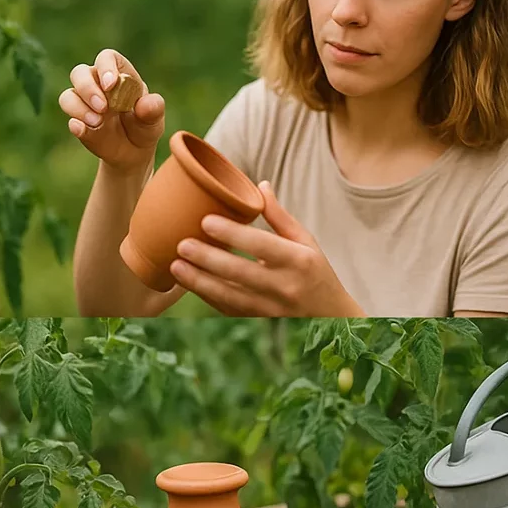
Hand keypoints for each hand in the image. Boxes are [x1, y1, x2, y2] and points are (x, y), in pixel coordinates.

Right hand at [59, 48, 165, 172]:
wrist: (134, 152)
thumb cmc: (144, 127)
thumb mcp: (154, 119)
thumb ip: (153, 109)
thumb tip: (144, 104)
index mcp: (118, 74)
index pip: (106, 58)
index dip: (105, 67)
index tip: (110, 85)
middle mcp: (96, 85)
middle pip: (79, 73)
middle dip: (87, 88)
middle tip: (103, 107)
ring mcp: (84, 104)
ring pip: (68, 96)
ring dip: (79, 108)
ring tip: (97, 122)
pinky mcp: (78, 124)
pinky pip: (70, 120)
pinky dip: (75, 125)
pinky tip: (83, 130)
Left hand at [170, 182, 364, 316]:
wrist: (332, 318)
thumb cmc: (315, 272)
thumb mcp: (306, 242)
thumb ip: (280, 217)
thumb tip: (260, 185)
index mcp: (298, 261)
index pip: (261, 245)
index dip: (233, 234)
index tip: (206, 221)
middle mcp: (285, 287)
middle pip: (240, 272)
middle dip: (208, 259)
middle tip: (182, 244)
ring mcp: (270, 309)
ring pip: (229, 296)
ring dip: (199, 282)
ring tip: (175, 266)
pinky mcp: (258, 322)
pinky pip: (227, 309)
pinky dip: (206, 296)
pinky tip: (187, 282)